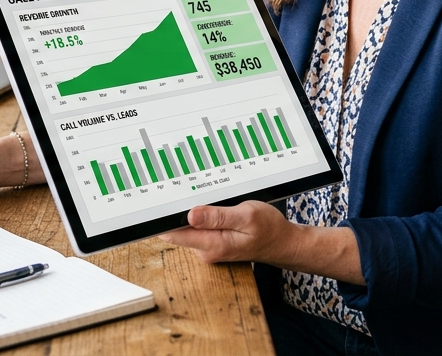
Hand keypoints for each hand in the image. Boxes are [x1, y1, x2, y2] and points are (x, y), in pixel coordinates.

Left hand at [159, 201, 298, 264]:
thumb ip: (217, 217)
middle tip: (190, 191)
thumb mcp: (246, 216)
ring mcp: (209, 246)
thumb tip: (190, 215)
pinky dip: (202, 215)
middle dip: (181, 210)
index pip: (174, 234)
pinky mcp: (213, 242)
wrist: (282, 242)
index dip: (163, 219)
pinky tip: (213, 207)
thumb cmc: (268, 229)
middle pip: (179, 228)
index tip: (159, 203)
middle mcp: (206, 249)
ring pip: (189, 226)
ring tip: (208, 198)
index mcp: (212, 244)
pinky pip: (199, 227)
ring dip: (193, 212)